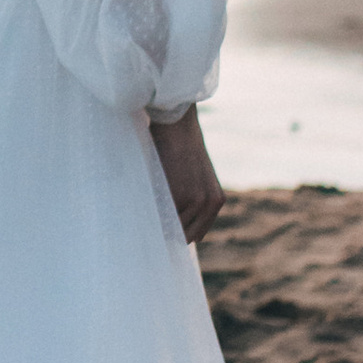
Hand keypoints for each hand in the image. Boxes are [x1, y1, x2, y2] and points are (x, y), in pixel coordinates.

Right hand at [149, 108, 224, 244]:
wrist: (178, 127)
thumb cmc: (182, 147)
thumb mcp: (197, 176)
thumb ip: (194, 198)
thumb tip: (175, 223)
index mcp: (216, 200)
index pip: (198, 232)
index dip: (181, 233)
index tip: (165, 231)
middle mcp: (209, 204)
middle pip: (186, 235)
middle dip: (170, 231)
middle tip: (154, 226)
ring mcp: (195, 201)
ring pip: (172, 227)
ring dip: (160, 222)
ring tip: (148, 211)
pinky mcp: (179, 196)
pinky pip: (162, 215)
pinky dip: (153, 212)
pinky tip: (146, 201)